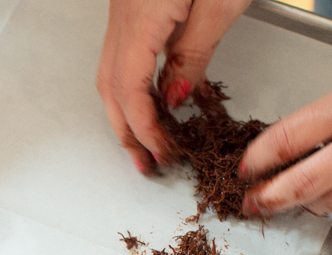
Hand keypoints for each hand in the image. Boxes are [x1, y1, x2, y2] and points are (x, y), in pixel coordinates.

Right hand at [96, 0, 250, 173]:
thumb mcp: (221, 4)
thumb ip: (194, 53)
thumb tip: (174, 98)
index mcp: (141, 16)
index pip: (129, 89)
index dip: (144, 128)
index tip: (162, 152)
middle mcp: (122, 15)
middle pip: (110, 87)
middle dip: (127, 131)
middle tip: (144, 162)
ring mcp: (123, 10)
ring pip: (110, 72)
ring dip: (125, 111)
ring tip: (144, 139)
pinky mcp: (132, 5)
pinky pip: (123, 54)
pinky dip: (132, 85)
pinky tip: (151, 99)